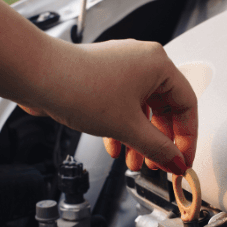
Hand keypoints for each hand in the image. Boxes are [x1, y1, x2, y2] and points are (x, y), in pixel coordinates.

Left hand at [0, 0, 196, 173]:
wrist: (38, 76)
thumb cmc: (80, 87)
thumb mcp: (128, 127)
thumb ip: (157, 148)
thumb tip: (176, 161)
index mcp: (158, 64)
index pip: (187, 104)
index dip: (187, 137)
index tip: (181, 160)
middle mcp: (143, 62)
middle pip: (164, 108)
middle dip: (159, 141)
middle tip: (158, 164)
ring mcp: (121, 68)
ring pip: (142, 110)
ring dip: (139, 139)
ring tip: (133, 162)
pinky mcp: (103, 77)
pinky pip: (123, 106)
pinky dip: (122, 127)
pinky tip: (114, 147)